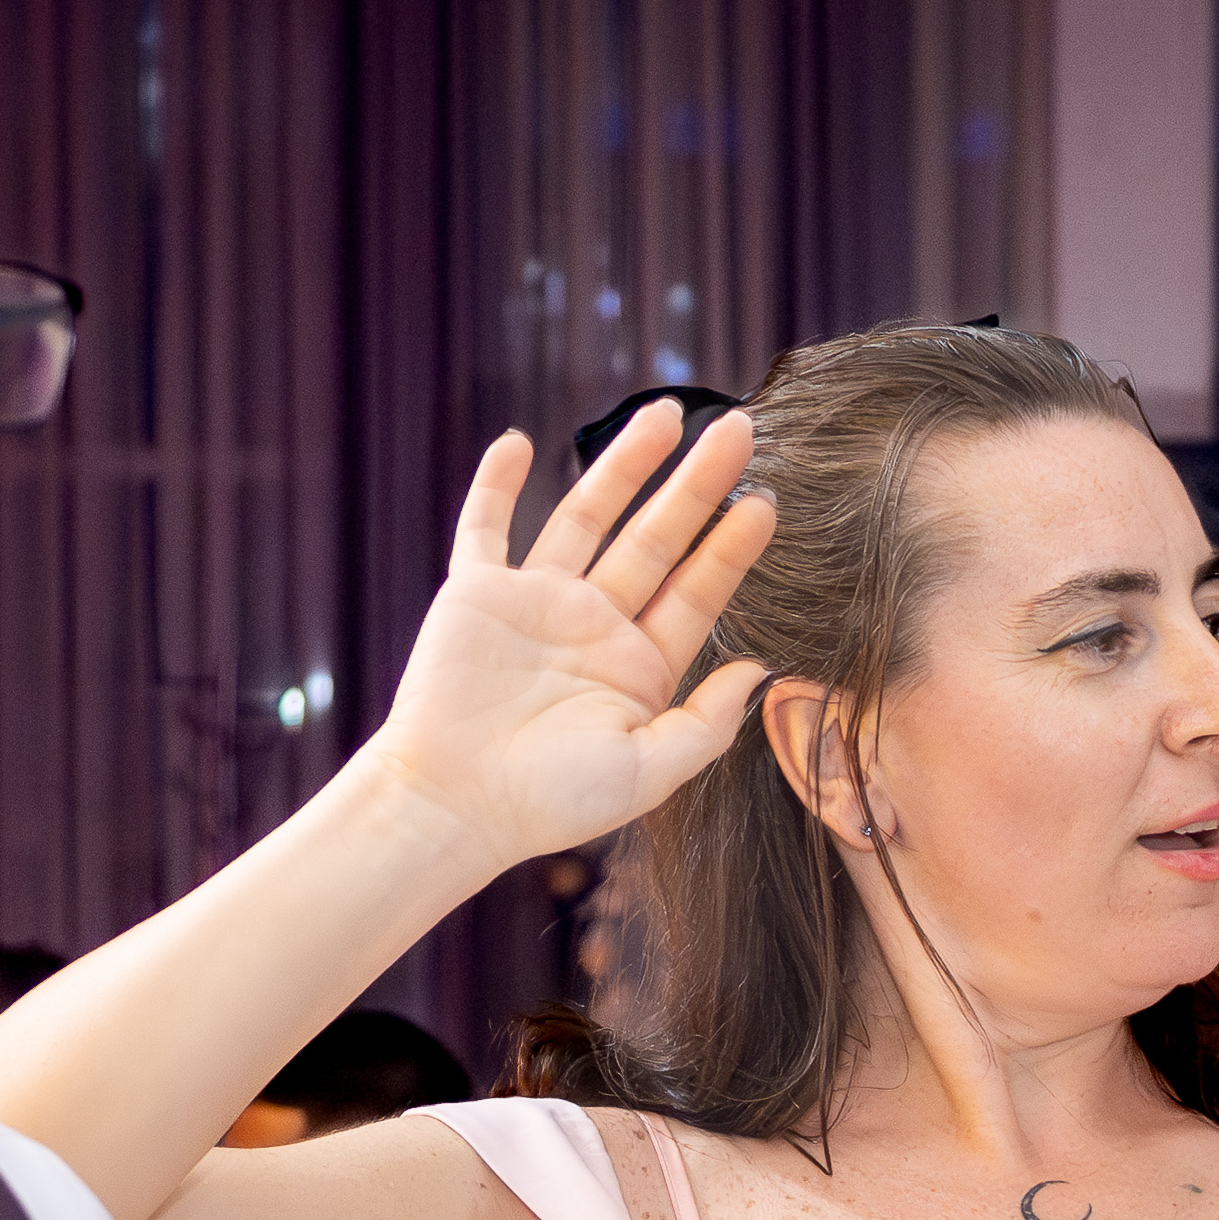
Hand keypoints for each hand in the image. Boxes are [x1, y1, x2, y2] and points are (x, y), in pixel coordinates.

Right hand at [358, 404, 780, 865]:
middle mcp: (593, 626)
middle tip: (739, 429)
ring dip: (623, 465)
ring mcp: (535, 603)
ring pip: (586, 516)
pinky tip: (516, 441)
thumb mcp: (647, 773)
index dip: (732, 547)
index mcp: (638, 667)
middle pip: (657, 539)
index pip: (697, 593)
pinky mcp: (475, 595)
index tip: (765, 501)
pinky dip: (496, 484)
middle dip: (697, 485)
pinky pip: (485, 527)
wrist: (453, 805)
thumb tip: (761, 671)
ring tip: (665, 414)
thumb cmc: (549, 802)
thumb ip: (707, 724)